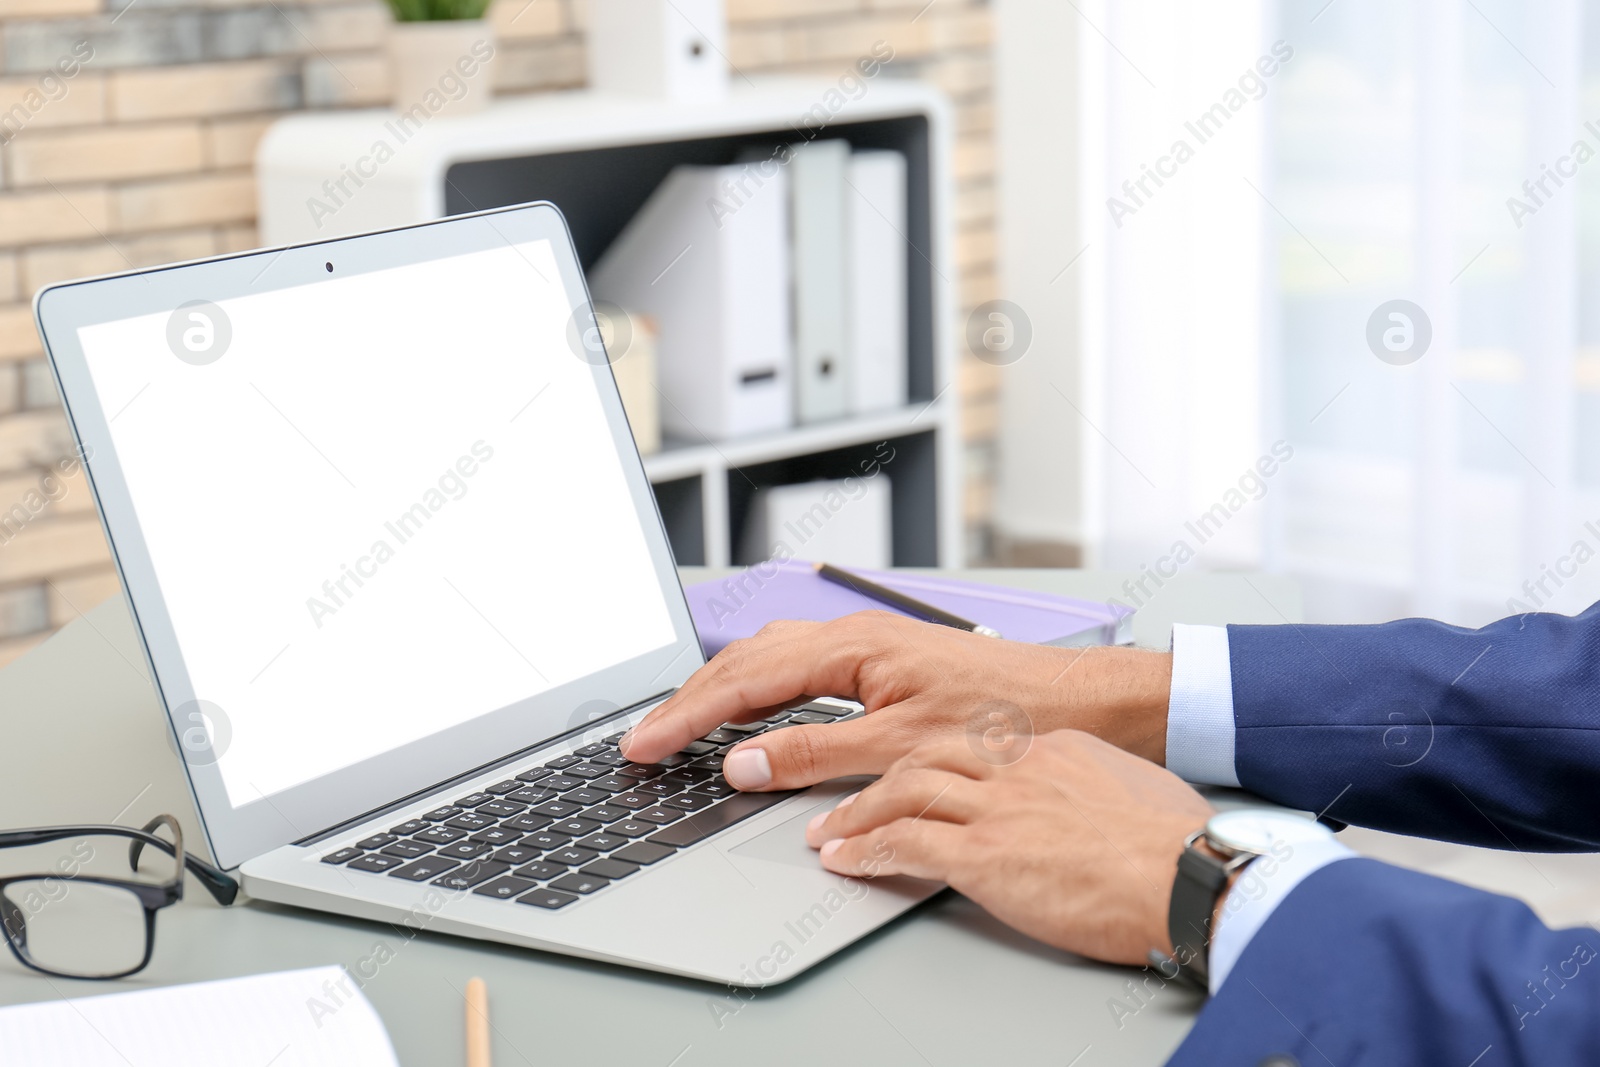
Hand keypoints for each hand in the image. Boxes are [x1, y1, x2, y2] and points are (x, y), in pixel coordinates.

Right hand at [620, 612, 1172, 789]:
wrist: (1073, 703)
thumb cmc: (1002, 717)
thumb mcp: (900, 747)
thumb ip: (814, 756)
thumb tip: (740, 765)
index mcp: (850, 647)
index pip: (743, 681)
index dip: (685, 716)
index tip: (642, 745)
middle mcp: (852, 635)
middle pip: (745, 661)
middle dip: (689, 700)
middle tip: (644, 740)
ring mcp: (866, 644)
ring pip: (770, 659)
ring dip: (721, 691)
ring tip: (681, 725)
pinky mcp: (882, 661)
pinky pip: (798, 667)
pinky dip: (760, 690)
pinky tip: (752, 712)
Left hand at [806, 731, 1214, 965]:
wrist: (1190, 873)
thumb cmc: (1176, 844)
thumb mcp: (1129, 790)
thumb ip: (1089, 786)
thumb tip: (1082, 804)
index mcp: (1050, 748)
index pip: (972, 744)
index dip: (931, 761)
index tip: (912, 776)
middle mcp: (1016, 768)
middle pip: (924, 756)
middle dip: (877, 779)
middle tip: (848, 798)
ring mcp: (997, 808)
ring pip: (903, 792)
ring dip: (857, 816)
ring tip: (831, 833)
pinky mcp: (985, 856)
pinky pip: (906, 845)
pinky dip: (866, 852)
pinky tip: (847, 862)